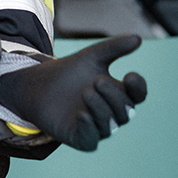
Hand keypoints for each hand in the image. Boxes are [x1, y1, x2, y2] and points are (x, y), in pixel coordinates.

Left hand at [0, 35, 147, 151]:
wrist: (39, 86)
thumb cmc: (69, 72)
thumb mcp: (91, 56)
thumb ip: (114, 48)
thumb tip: (138, 38)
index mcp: (118, 94)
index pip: (138, 95)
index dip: (138, 88)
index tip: (130, 76)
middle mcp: (112, 113)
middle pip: (126, 110)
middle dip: (114, 96)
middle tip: (97, 81)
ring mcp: (97, 127)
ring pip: (110, 125)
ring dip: (101, 109)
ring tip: (86, 92)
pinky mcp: (80, 139)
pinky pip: (91, 140)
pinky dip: (89, 128)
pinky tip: (82, 115)